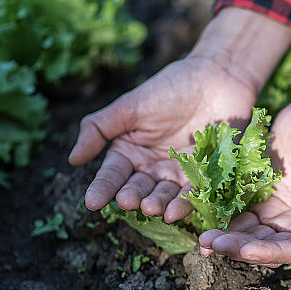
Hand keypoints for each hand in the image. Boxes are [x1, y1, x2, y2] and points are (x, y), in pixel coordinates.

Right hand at [68, 56, 256, 220]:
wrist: (218, 78)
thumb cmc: (171, 89)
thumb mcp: (130, 107)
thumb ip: (99, 130)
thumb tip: (72, 160)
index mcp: (131, 152)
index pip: (113, 174)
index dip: (102, 188)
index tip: (92, 202)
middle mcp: (152, 168)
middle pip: (138, 188)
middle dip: (132, 197)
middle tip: (126, 202)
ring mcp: (179, 174)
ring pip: (164, 195)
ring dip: (156, 204)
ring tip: (150, 208)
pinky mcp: (205, 177)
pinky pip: (192, 194)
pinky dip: (184, 204)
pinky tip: (173, 211)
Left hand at [199, 38, 290, 264]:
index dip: (270, 254)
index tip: (246, 251)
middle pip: (266, 248)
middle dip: (239, 249)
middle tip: (212, 244)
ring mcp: (276, 215)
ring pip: (249, 235)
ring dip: (227, 239)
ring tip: (204, 238)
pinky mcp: (258, 199)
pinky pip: (238, 215)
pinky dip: (222, 220)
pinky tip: (203, 220)